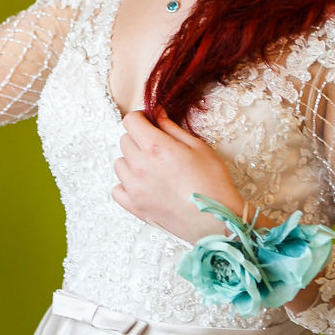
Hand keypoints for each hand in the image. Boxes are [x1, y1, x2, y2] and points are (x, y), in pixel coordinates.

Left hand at [112, 110, 246, 244]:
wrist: (217, 220)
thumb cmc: (213, 183)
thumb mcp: (198, 146)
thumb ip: (171, 128)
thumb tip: (157, 114)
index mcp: (155, 147)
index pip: (130, 121)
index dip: (142, 117)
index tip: (151, 122)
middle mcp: (139, 166)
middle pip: (125, 140)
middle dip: (139, 137)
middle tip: (159, 145)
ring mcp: (134, 188)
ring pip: (120, 163)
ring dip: (132, 160)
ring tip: (153, 166)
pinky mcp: (135, 207)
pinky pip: (117, 189)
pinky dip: (126, 183)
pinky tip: (143, 184)